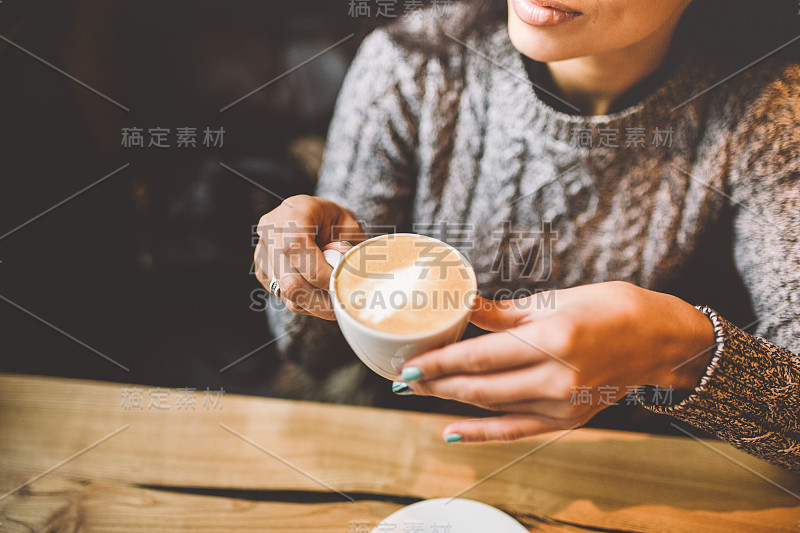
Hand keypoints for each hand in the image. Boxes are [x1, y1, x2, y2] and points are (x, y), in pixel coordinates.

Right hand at [254, 195, 363, 319]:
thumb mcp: (349, 226)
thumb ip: (348, 247)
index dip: (319, 273)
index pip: (296, 247)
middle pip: (288, 278)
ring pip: (287, 293)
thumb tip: (342, 272)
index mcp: (293, 213)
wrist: (314, 218)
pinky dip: (306, 301)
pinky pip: (285, 296)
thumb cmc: (334, 221)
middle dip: (319, 299)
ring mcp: (263, 253)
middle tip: (341, 304)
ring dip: (315, 303)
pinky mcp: (263, 272)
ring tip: (334, 299)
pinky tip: (320, 293)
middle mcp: (271, 232)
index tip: (339, 285)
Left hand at [395, 281, 714, 442]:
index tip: (412, 362)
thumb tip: (463, 308)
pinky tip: (452, 432)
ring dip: (453, 403)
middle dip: (438, 383)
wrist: (659, 340)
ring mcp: (564, 404)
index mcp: (554, 338)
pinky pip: (517, 430)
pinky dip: (482, 433)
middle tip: (404, 379)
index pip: (482, 355)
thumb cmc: (610, 308)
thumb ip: (504, 313)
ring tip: (421, 394)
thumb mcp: (555, 300)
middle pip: (481, 386)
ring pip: (494, 408)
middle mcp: (558, 377)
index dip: (442, 361)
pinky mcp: (568, 420)